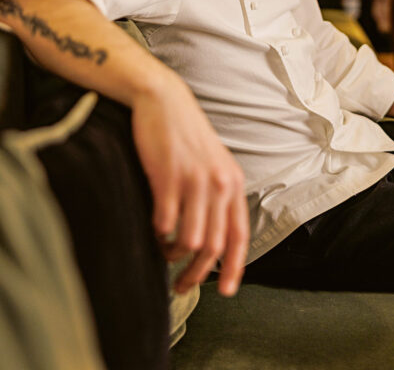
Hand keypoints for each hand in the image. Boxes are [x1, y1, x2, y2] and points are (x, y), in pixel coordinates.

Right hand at [130, 69, 248, 296]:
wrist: (164, 100)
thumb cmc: (185, 135)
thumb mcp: (213, 163)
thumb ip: (218, 195)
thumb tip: (213, 236)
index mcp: (233, 182)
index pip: (239, 234)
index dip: (234, 268)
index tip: (225, 291)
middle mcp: (219, 183)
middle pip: (213, 245)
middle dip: (197, 274)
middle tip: (181, 286)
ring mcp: (194, 180)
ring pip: (190, 240)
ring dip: (174, 255)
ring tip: (164, 252)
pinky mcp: (168, 176)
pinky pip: (165, 223)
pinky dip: (159, 234)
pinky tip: (154, 229)